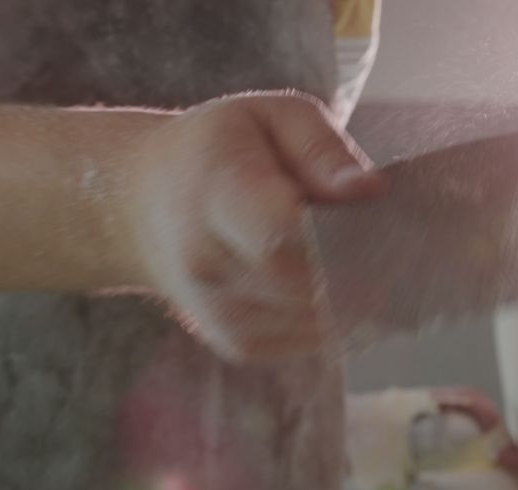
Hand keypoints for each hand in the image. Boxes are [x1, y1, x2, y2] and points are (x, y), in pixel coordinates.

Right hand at [120, 92, 383, 360]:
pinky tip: (326, 286)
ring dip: (348, 297)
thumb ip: (320, 147)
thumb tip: (367, 189)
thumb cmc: (220, 150)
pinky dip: (330, 319)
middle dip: (355, 267)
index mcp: (215, 192)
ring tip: (348, 257)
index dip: (337, 236)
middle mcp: (205, 260)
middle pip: (306, 285)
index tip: (368, 220)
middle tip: (376, 240)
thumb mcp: (270, 116)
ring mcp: (214, 310)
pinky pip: (304, 345)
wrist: (141, 204)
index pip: (280, 235)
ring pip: (314, 322)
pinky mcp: (233, 342)